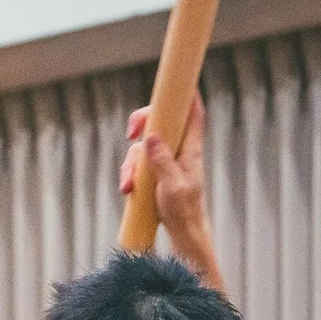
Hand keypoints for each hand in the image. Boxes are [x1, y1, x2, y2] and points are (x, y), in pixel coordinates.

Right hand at [120, 97, 211, 253]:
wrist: (183, 231)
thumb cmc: (184, 210)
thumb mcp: (173, 185)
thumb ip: (162, 160)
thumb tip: (151, 136)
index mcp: (191, 149)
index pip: (193, 114)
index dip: (186, 96)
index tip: (173, 87)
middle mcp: (179, 151)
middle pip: (161, 123)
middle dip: (143, 123)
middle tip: (130, 132)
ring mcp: (166, 162)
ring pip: (143, 147)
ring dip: (130, 163)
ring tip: (127, 184)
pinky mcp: (155, 174)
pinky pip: (137, 166)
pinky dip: (129, 175)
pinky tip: (127, 189)